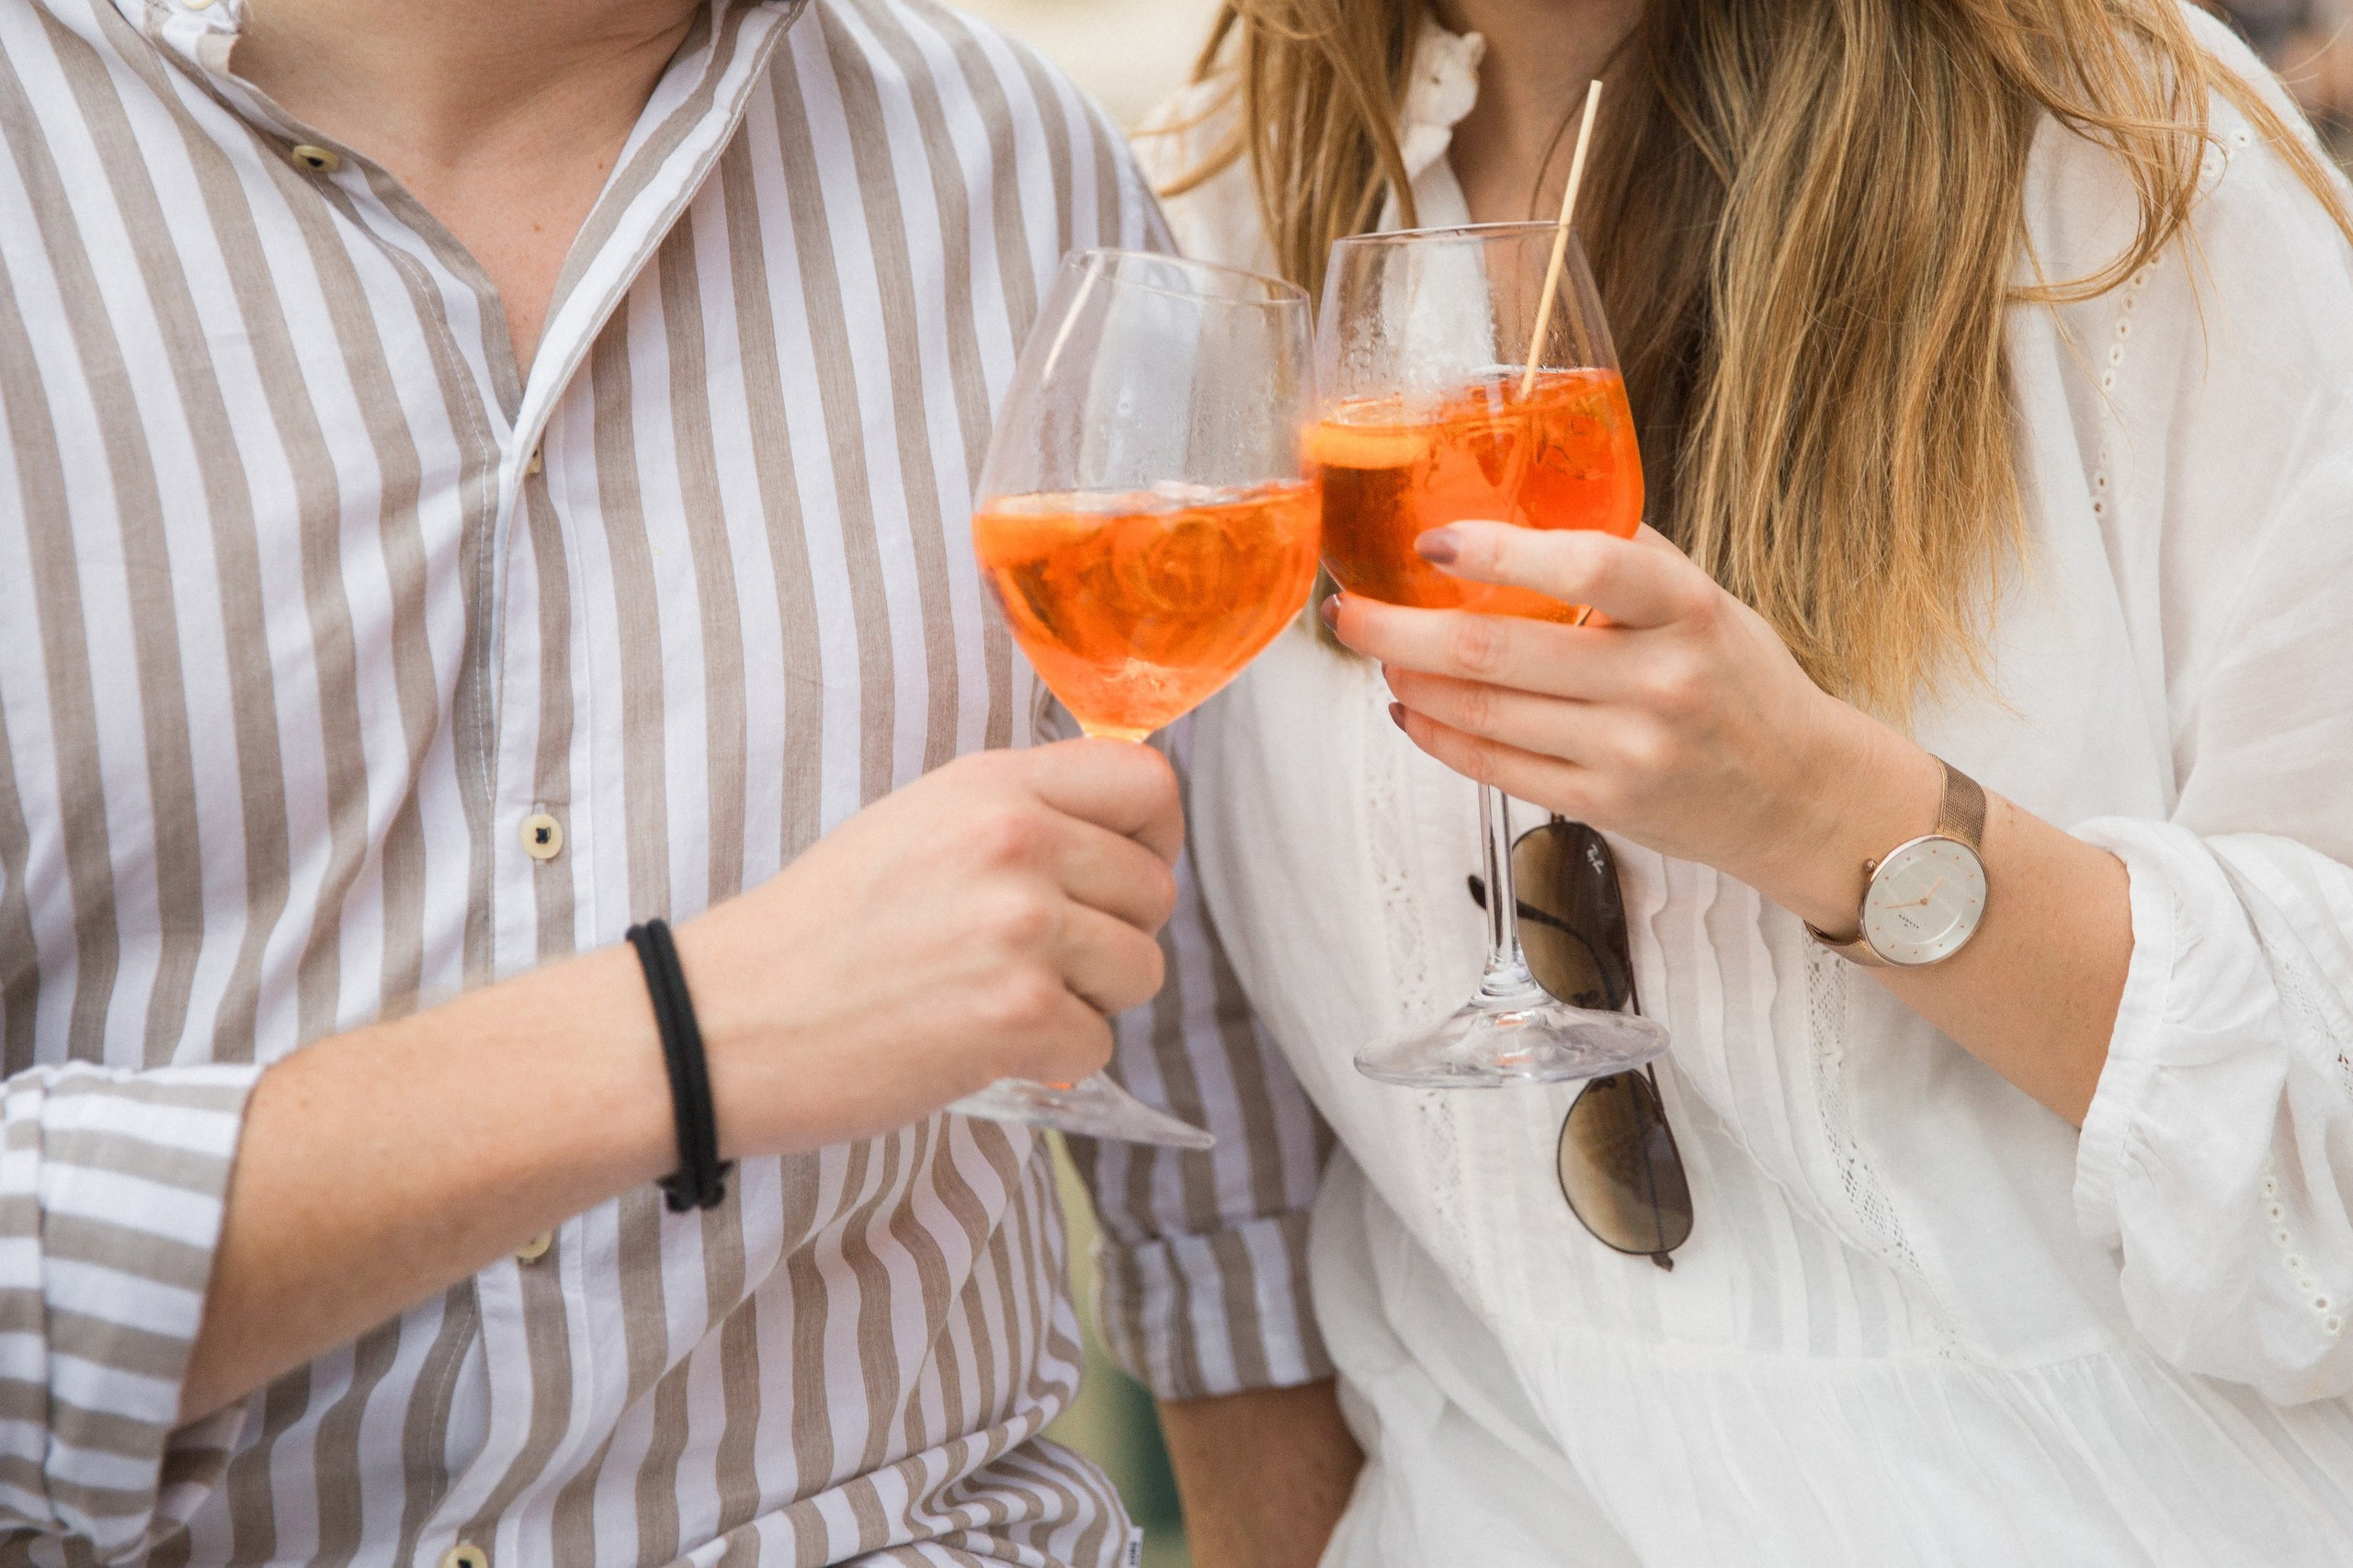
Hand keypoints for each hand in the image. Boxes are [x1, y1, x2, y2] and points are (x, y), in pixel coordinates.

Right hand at [675, 739, 1183, 1156]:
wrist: (724, 1022)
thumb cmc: (816, 933)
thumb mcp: (917, 825)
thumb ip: (1019, 819)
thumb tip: (1122, 845)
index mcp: (994, 785)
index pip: (1149, 783)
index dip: (1155, 838)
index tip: (1122, 876)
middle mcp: (1018, 843)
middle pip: (1155, 890)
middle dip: (1113, 937)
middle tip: (1036, 962)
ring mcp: (1022, 928)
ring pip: (1142, 970)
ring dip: (1090, 1001)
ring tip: (1004, 1002)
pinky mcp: (1018, 1015)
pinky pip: (1098, 1044)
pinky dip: (1051, 1061)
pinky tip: (980, 1047)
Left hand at [1324, 522, 1939, 929]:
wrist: (1799, 793)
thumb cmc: (1739, 681)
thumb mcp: (1704, 600)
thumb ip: (1625, 556)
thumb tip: (1520, 503)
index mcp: (1688, 608)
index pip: (1588, 565)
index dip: (1498, 550)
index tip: (1430, 539)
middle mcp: (1660, 681)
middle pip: (1498, 652)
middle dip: (1401, 628)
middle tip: (1350, 609)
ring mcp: (1631, 751)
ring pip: (1483, 713)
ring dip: (1409, 680)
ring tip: (1376, 653)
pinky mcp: (1606, 806)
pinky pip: (1496, 769)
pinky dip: (1437, 736)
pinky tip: (1410, 709)